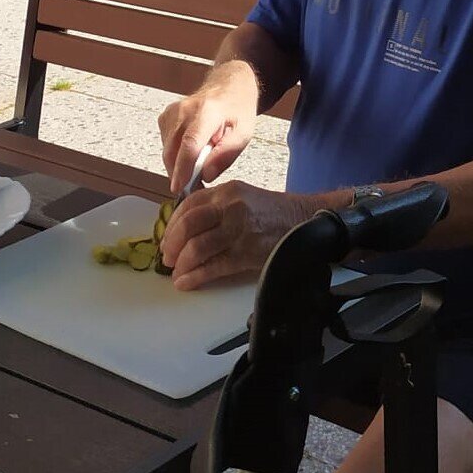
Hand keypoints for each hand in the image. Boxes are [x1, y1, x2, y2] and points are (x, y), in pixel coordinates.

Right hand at [158, 62, 259, 194]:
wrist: (228, 87)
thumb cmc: (237, 109)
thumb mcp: (244, 133)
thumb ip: (226, 154)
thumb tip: (206, 174)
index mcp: (208, 112)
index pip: (190, 144)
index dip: (183, 169)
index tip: (180, 187)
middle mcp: (185, 110)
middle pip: (173, 150)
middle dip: (180, 174)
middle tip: (195, 186)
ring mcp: (172, 112)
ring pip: (167, 150)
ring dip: (178, 165)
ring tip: (199, 164)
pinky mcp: (165, 116)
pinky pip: (166, 144)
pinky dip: (176, 154)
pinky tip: (191, 150)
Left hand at [160, 180, 313, 290]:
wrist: (306, 222)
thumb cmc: (273, 214)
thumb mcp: (243, 197)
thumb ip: (217, 206)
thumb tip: (186, 226)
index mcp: (227, 191)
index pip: (189, 204)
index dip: (173, 224)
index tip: (167, 238)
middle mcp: (231, 207)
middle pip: (189, 224)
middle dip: (172, 243)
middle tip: (167, 257)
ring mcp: (239, 230)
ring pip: (198, 246)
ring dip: (182, 263)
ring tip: (176, 272)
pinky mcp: (247, 252)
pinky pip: (214, 265)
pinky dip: (196, 276)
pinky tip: (187, 282)